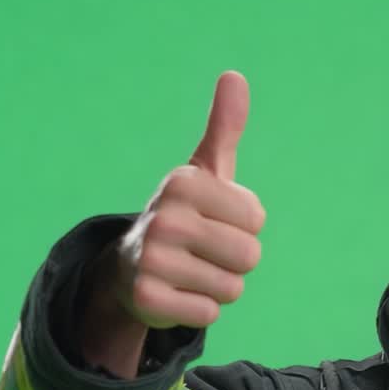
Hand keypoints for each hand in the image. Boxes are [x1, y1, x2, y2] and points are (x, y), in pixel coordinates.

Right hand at [112, 71, 265, 328]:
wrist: (131, 266)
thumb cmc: (185, 215)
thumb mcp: (205, 172)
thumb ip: (224, 127)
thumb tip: (234, 75)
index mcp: (184, 182)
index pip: (257, 218)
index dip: (244, 226)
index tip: (214, 221)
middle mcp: (164, 217)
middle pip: (250, 256)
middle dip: (236, 261)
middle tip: (204, 251)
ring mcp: (152, 259)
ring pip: (232, 288)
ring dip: (219, 286)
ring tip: (191, 271)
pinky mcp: (147, 299)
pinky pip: (210, 314)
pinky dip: (200, 309)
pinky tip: (178, 293)